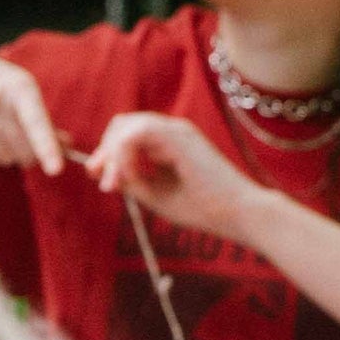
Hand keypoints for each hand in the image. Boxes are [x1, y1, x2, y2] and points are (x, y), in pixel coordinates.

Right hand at [0, 49, 64, 174]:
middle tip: (30, 146)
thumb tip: (65, 146)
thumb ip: (42, 117)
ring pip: (5, 157)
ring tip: (2, 133)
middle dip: (32, 154)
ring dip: (11, 154)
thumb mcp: (23, 88)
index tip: (56, 170)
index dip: (47, 148)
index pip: (35, 123)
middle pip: (22, 148)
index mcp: (17, 87)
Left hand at [87, 111, 269, 243]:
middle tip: (101, 179)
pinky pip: (138, 133)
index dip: (108, 153)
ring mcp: (177, 130)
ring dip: (113, 155)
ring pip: (128, 126)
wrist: (238, 214)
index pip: (128, 134)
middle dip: (105, 151)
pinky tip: (130, 177)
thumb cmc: (204, 208)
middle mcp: (173, 131)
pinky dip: (125, 154)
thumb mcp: (157, 195)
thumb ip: (132, 181)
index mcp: (169, 143)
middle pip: (123, 124)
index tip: (100, 179)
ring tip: (113, 184)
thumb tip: (104, 171)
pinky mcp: (179, 136)